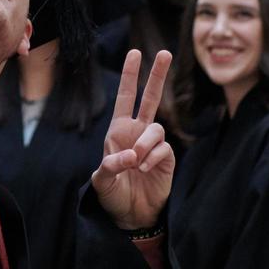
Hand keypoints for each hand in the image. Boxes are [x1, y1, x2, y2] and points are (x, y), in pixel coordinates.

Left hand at [93, 50, 174, 230]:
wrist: (131, 215)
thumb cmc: (112, 194)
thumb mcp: (101, 180)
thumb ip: (111, 166)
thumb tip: (131, 155)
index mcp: (119, 131)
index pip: (126, 98)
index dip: (131, 76)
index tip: (135, 53)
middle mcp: (138, 133)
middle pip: (151, 98)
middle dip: (157, 75)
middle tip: (165, 52)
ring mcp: (153, 145)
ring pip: (156, 128)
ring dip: (145, 144)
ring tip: (135, 163)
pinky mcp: (166, 159)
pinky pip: (163, 148)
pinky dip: (152, 157)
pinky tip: (143, 170)